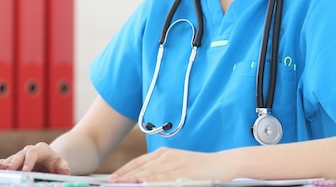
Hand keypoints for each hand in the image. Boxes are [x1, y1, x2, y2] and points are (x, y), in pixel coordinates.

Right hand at [0, 142, 70, 174]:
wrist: (49, 159)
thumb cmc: (54, 162)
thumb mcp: (61, 163)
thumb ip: (63, 166)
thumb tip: (65, 171)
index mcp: (40, 149)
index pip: (33, 153)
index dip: (29, 162)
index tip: (25, 170)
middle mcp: (28, 150)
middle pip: (19, 155)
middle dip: (13, 163)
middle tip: (8, 170)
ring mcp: (20, 155)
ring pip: (11, 158)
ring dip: (4, 164)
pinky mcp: (14, 161)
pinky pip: (5, 161)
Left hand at [108, 147, 225, 182]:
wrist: (223, 163)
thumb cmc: (201, 167)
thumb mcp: (178, 165)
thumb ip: (161, 170)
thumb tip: (143, 179)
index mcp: (164, 152)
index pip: (139, 161)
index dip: (125, 169)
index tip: (114, 177)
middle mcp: (168, 155)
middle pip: (141, 166)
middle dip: (125, 174)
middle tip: (112, 181)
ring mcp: (175, 162)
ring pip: (150, 172)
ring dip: (134, 178)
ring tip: (122, 183)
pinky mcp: (184, 170)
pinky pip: (164, 176)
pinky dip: (152, 179)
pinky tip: (143, 182)